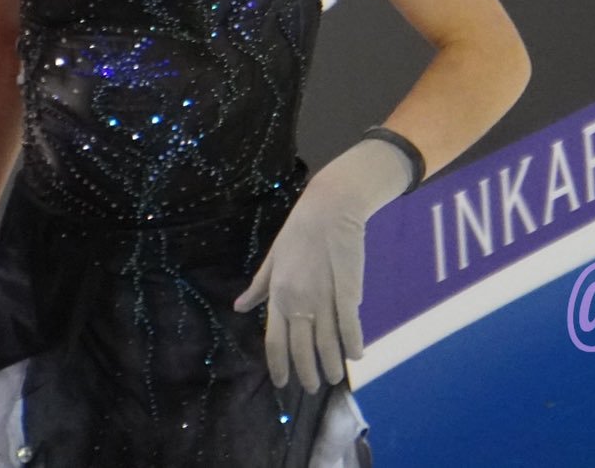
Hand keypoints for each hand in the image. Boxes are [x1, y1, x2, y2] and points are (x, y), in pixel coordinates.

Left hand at [232, 137, 412, 393]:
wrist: (328, 209)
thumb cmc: (298, 232)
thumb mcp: (272, 259)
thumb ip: (258, 287)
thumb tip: (239, 307)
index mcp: (278, 295)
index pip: (274, 341)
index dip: (280, 366)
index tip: (284, 383)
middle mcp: (298, 302)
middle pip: (301, 349)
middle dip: (307, 373)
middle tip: (313, 387)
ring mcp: (323, 298)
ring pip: (327, 344)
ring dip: (331, 365)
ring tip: (334, 378)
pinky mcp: (347, 292)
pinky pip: (350, 326)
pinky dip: (353, 344)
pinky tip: (356, 356)